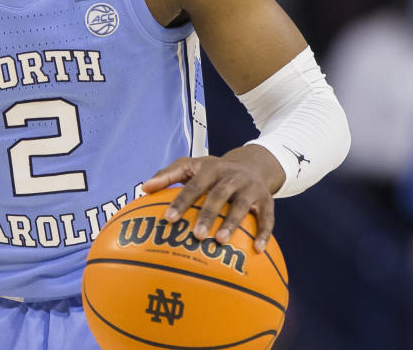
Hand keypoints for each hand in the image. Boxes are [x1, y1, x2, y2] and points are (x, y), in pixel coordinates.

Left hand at [141, 145, 282, 251]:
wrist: (253, 164)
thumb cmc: (214, 171)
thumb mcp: (191, 165)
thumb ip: (167, 175)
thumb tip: (144, 189)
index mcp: (211, 169)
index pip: (194, 185)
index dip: (181, 202)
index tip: (168, 219)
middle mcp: (232, 177)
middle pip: (219, 195)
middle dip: (207, 214)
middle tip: (196, 235)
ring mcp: (251, 188)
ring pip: (242, 206)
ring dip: (232, 223)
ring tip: (221, 241)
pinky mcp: (267, 200)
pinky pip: (267, 218)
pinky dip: (264, 233)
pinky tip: (257, 249)